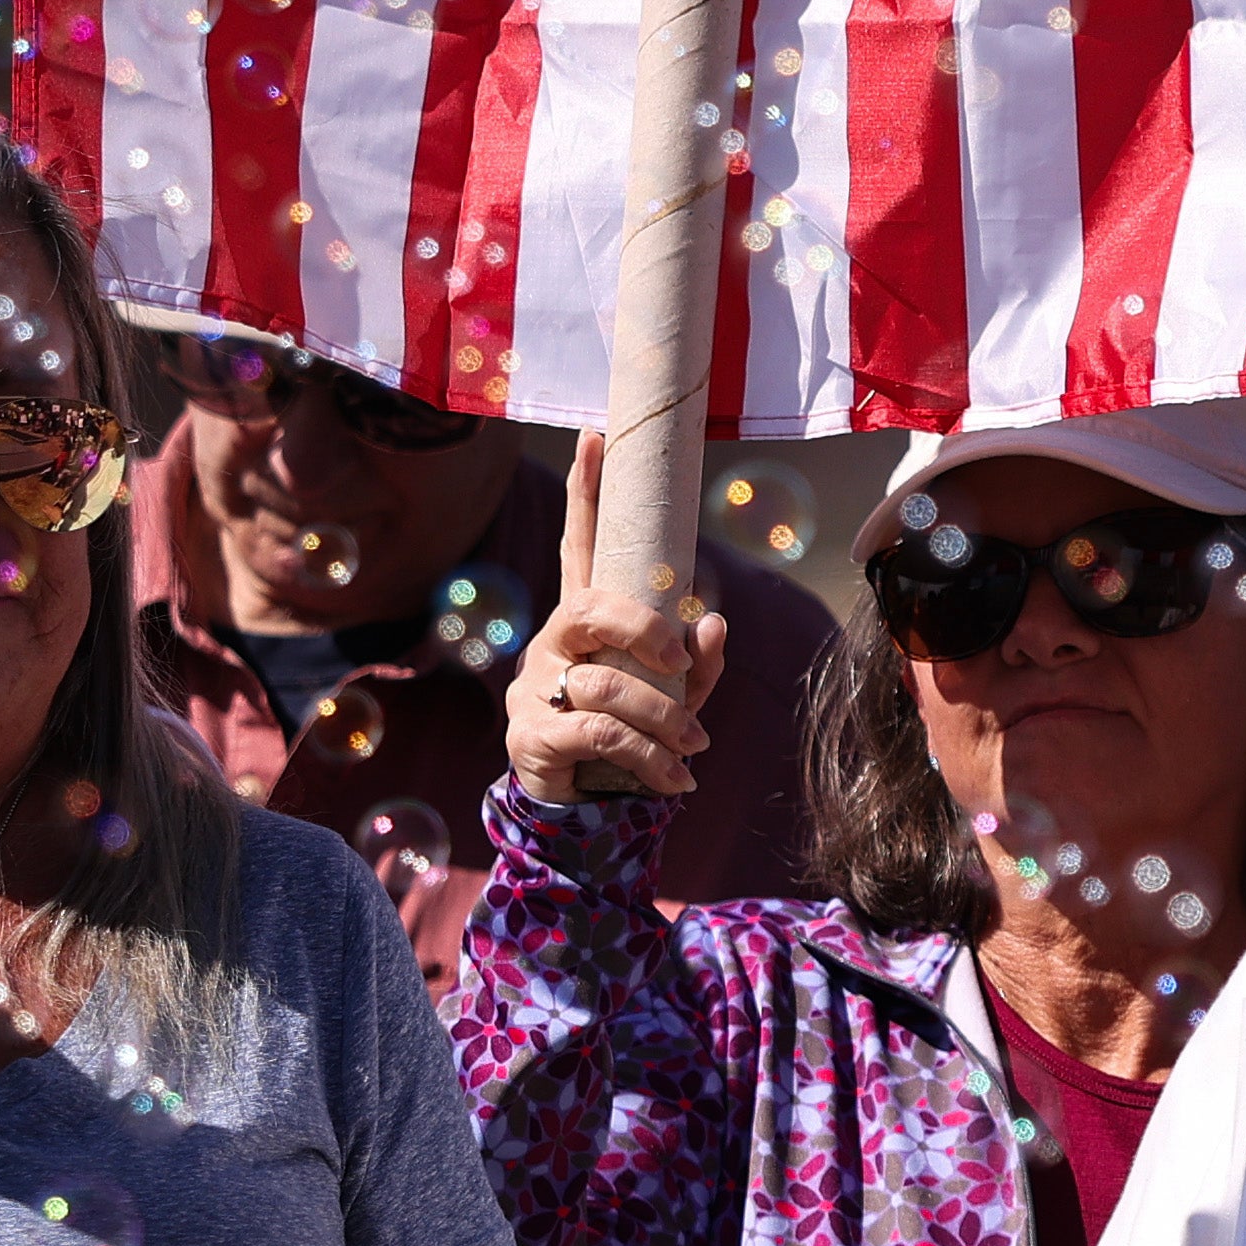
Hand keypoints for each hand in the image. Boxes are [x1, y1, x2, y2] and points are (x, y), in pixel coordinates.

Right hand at [501, 438, 724, 809]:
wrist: (582, 810)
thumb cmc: (633, 736)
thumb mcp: (676, 696)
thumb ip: (696, 662)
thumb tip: (713, 620)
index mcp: (585, 622)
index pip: (580, 545)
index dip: (587, 492)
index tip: (596, 436)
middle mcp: (554, 643)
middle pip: (591, 607)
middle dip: (647, 632)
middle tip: (680, 663)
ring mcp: (536, 687)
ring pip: (607, 683)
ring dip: (665, 717)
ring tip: (695, 745)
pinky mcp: (532, 735)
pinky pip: (601, 734)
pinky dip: (650, 758)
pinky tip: (676, 780)